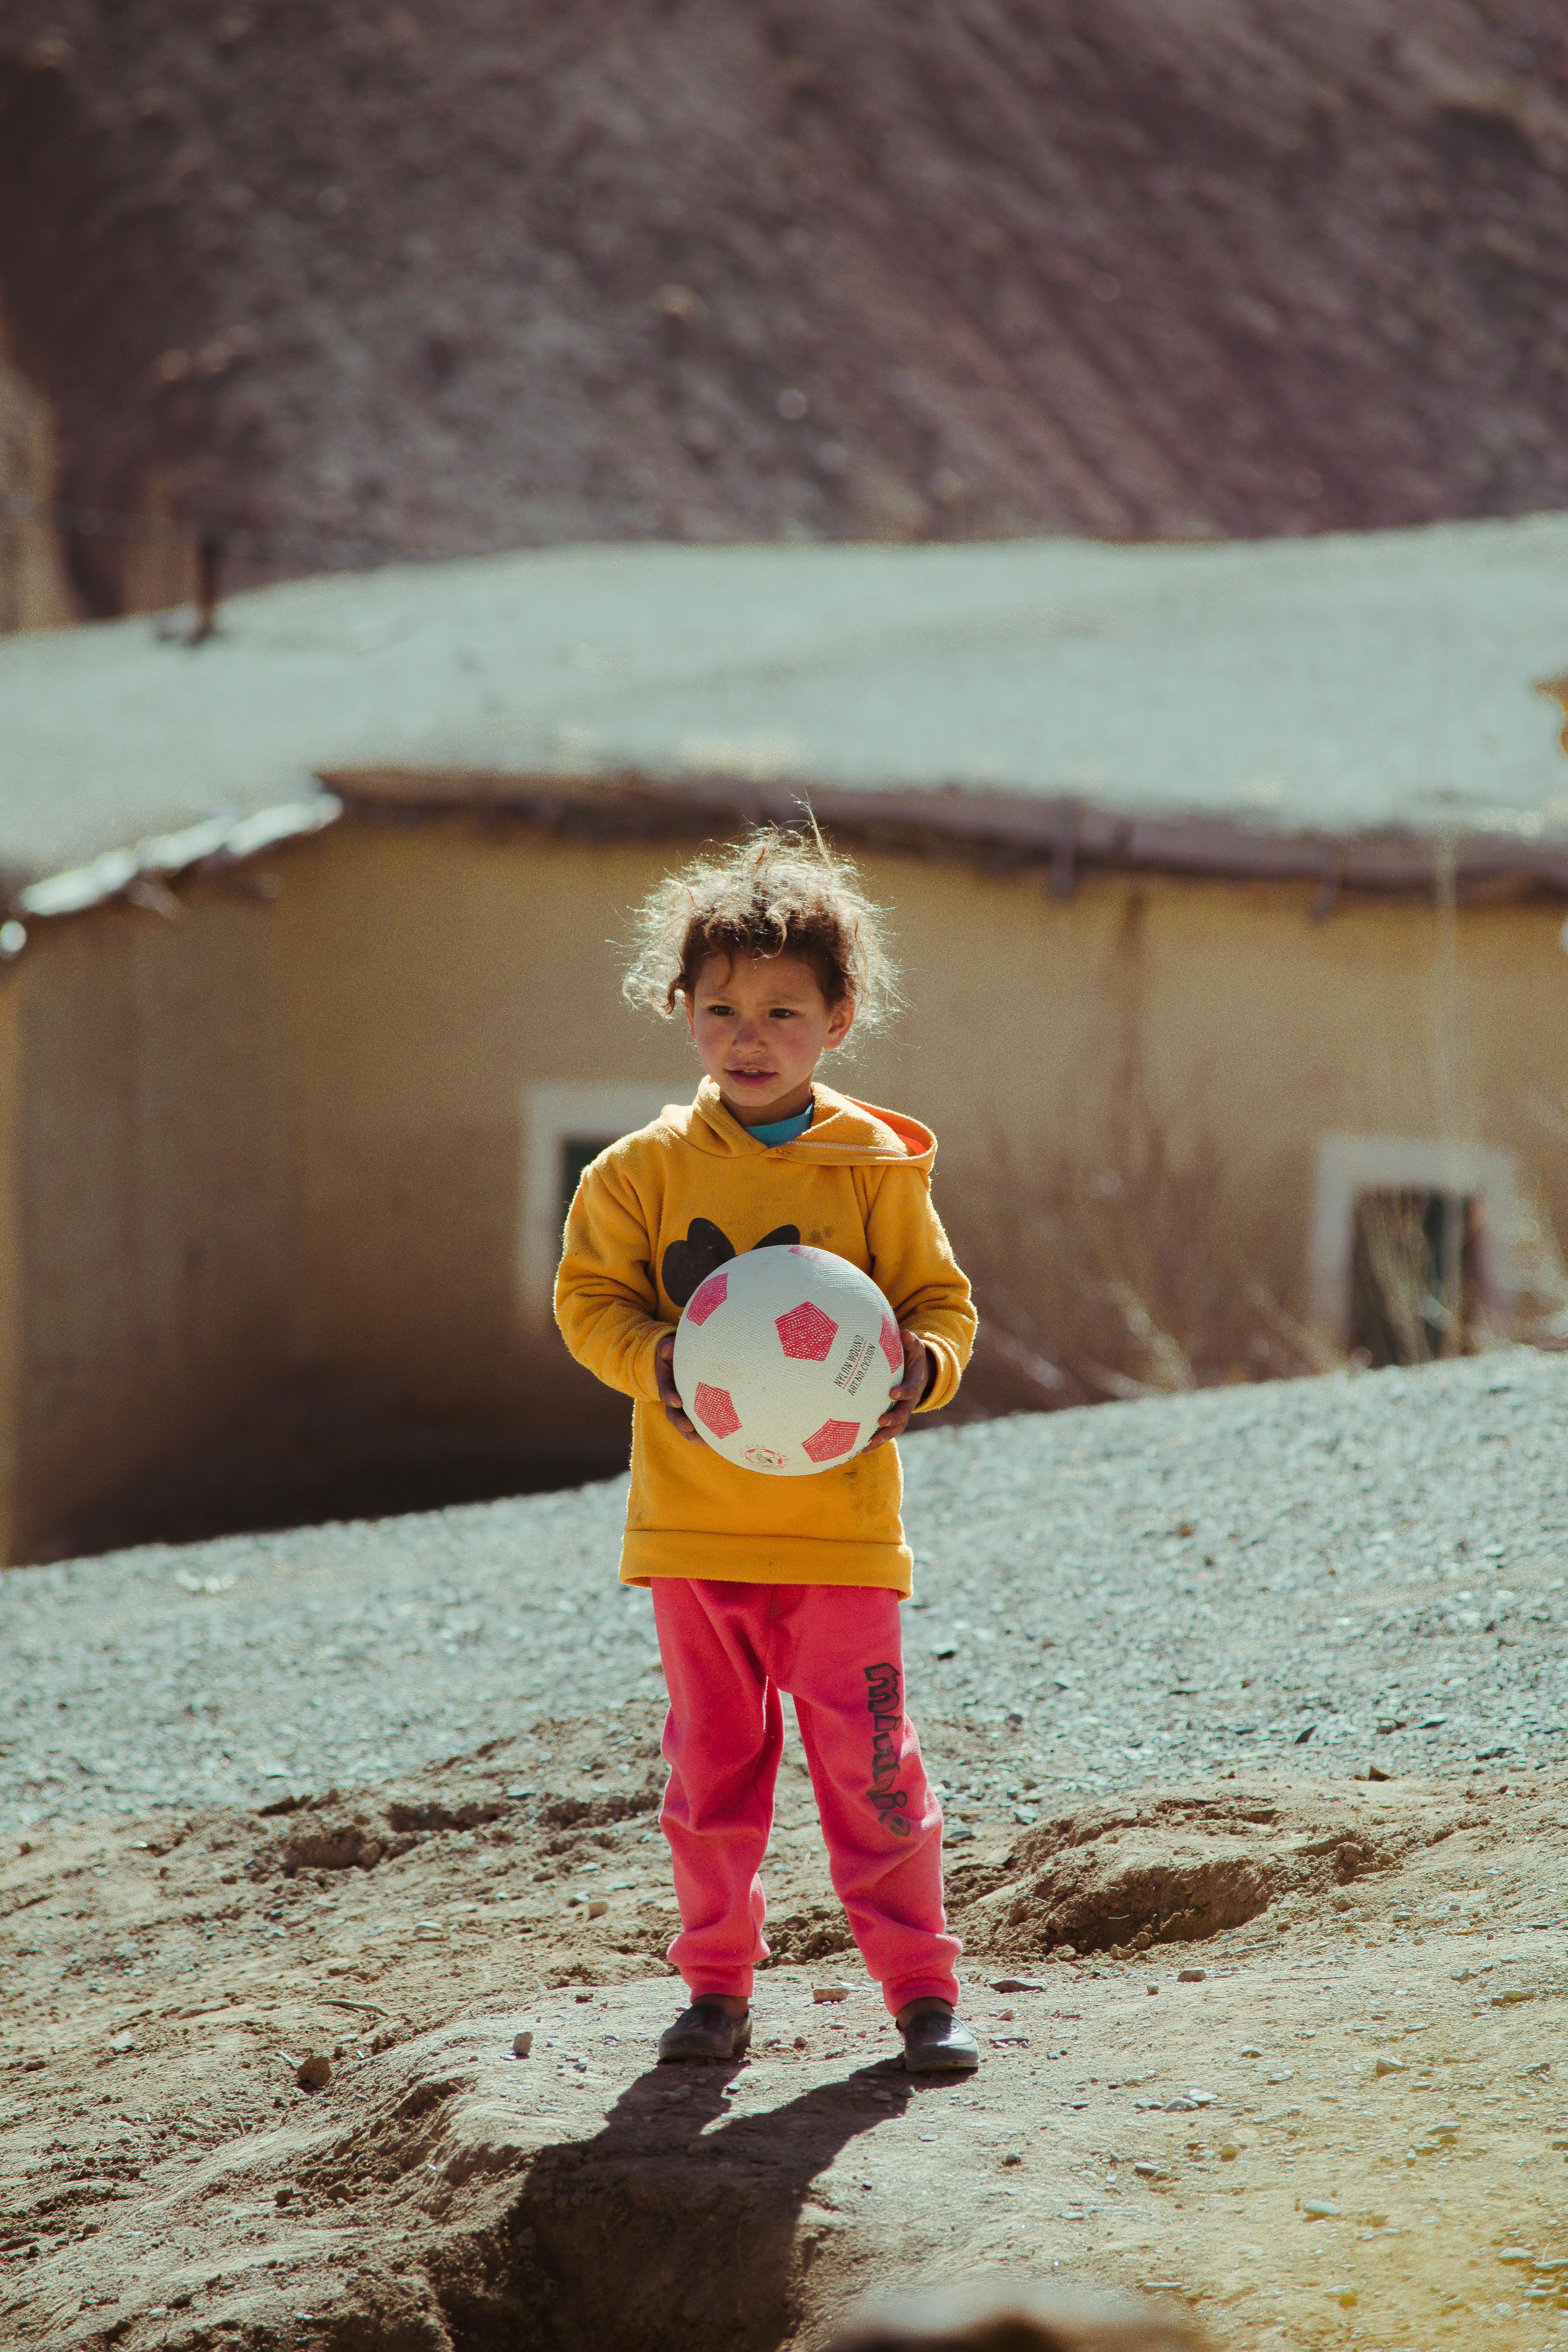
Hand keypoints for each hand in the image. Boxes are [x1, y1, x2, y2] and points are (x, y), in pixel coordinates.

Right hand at [654, 1331, 701, 1442]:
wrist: (685, 1358)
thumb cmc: (679, 1351)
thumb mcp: (670, 1346)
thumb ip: (668, 1345)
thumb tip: (668, 1348)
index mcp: (668, 1381)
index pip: (666, 1389)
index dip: (669, 1396)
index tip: (677, 1401)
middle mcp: (674, 1397)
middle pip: (673, 1414)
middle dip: (680, 1422)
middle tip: (690, 1428)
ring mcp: (685, 1407)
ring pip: (685, 1424)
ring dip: (693, 1434)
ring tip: (704, 1442)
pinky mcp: (696, 1412)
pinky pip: (698, 1426)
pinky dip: (705, 1434)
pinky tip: (716, 1441)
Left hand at [864, 1330, 929, 1452]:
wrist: (917, 1376)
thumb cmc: (912, 1359)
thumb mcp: (914, 1349)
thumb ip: (911, 1342)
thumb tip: (905, 1332)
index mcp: (914, 1385)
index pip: (911, 1390)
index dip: (903, 1392)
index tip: (892, 1392)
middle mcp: (909, 1403)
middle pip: (903, 1414)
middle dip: (893, 1419)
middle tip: (880, 1420)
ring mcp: (901, 1414)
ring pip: (895, 1429)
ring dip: (882, 1437)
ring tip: (867, 1445)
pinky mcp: (892, 1421)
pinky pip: (885, 1434)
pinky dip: (875, 1442)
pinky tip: (860, 1450)